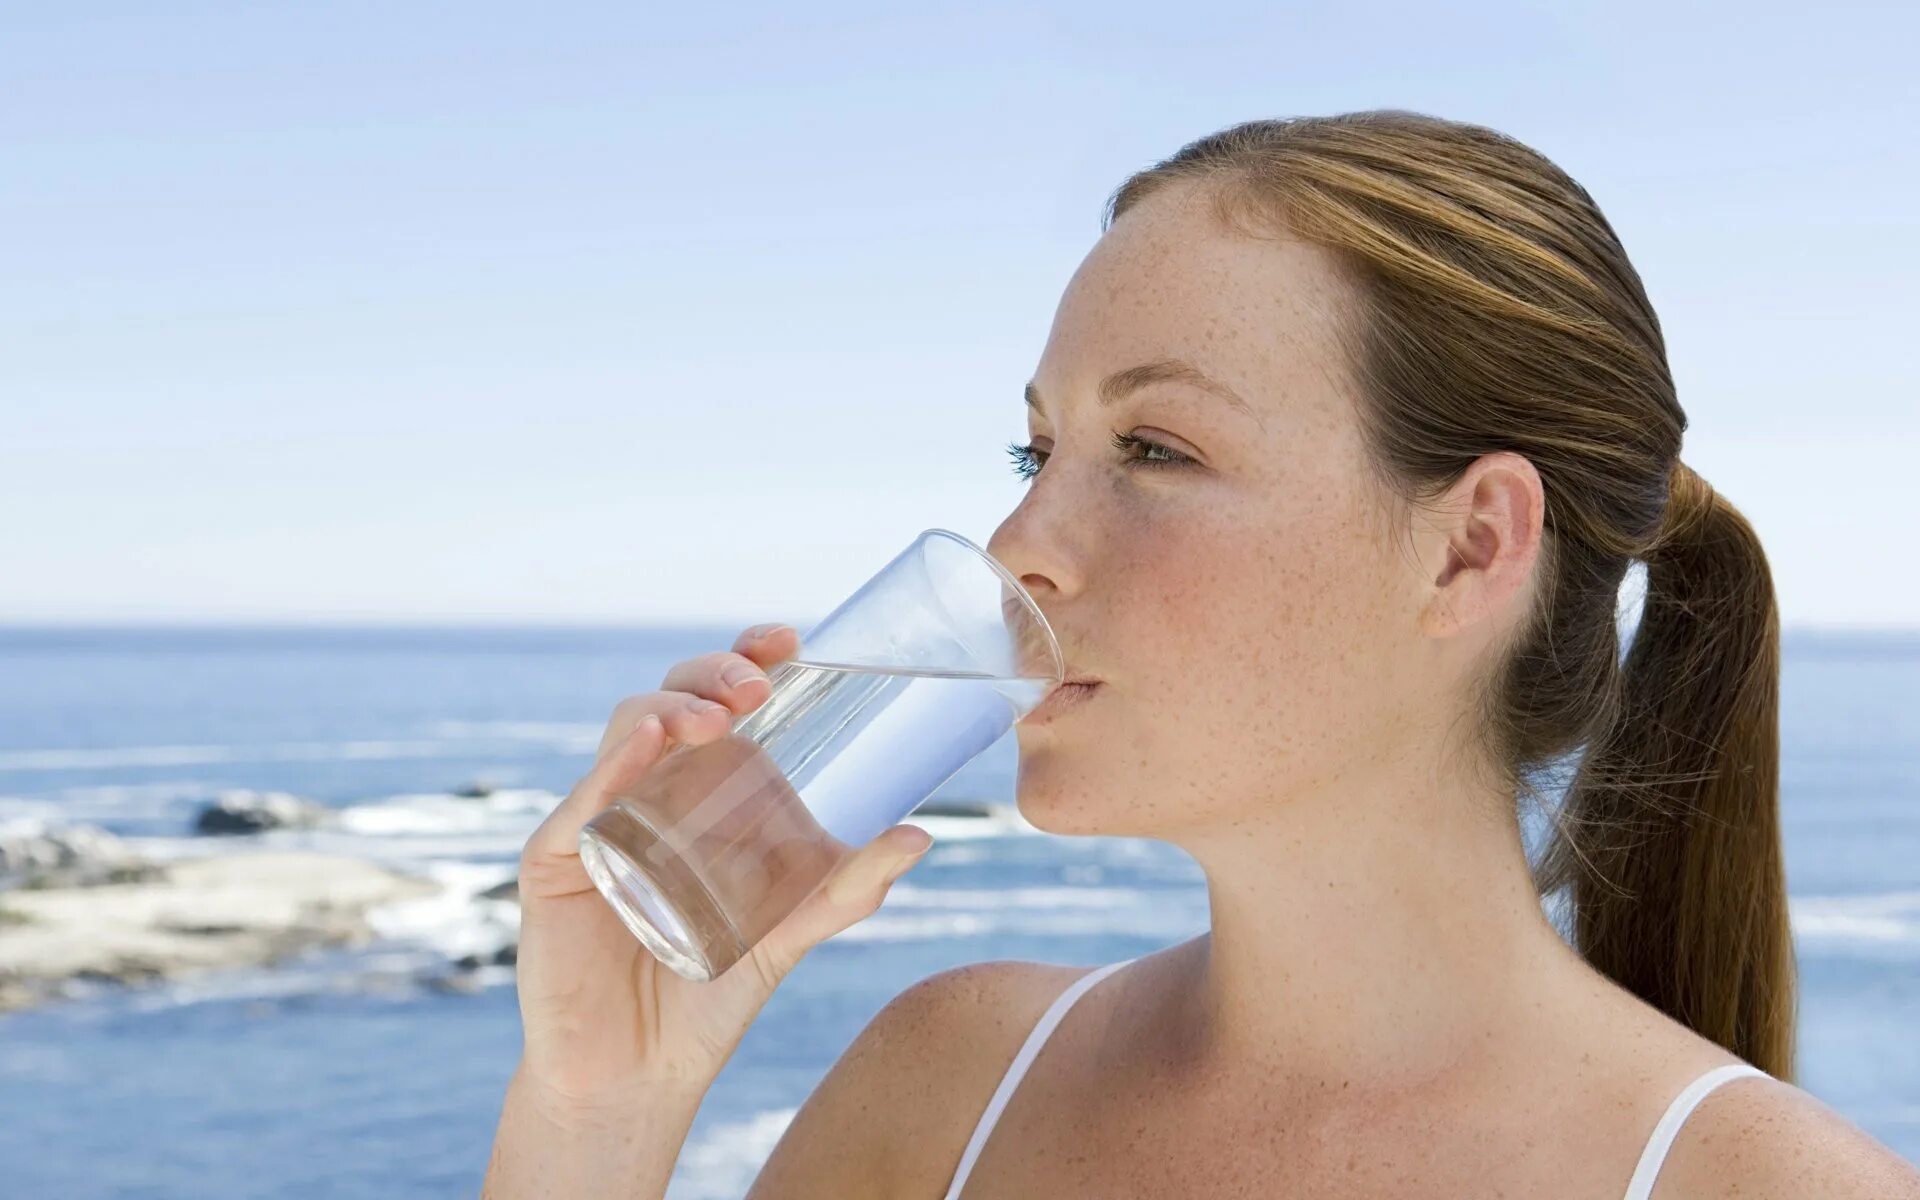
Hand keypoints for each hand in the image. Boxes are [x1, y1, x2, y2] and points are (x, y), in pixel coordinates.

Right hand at [508, 622, 933, 1112]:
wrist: (639, 1077)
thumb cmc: (707, 996)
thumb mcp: (788, 935)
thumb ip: (845, 888)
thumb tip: (920, 835)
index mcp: (700, 793)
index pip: (719, 703)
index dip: (747, 660)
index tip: (790, 640)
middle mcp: (648, 792)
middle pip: (673, 700)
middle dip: (714, 673)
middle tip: (757, 686)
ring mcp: (600, 820)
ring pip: (625, 732)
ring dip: (672, 708)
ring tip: (714, 717)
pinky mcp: (557, 862)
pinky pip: (582, 802)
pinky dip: (613, 765)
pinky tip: (646, 743)